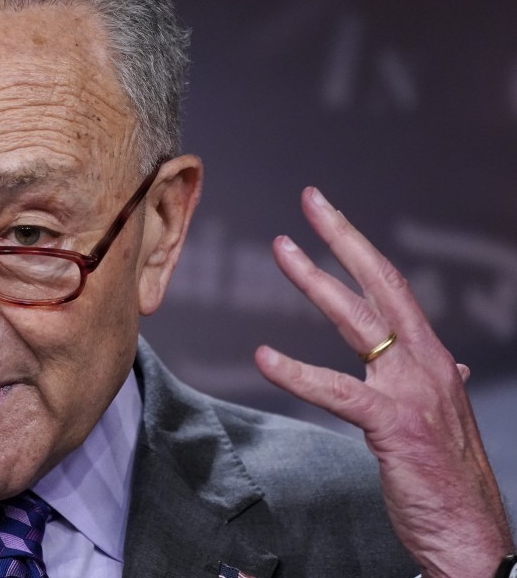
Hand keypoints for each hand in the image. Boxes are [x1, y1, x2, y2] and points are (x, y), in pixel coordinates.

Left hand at [254, 188, 513, 577]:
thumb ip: (431, 383)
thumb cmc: (447, 478)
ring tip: (282, 251)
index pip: (393, 288)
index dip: (360, 248)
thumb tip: (443, 362)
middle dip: (344, 239)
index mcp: (430, 359)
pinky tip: (264, 356)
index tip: (328, 215)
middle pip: (382, 285)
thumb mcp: (438, 418)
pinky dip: (298, 372)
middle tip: (311, 202)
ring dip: (316, 282)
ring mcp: (412, 391)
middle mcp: (425, 364)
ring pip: (359, 323)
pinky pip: (337, 391)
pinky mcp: (394, 425)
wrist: (472, 534)